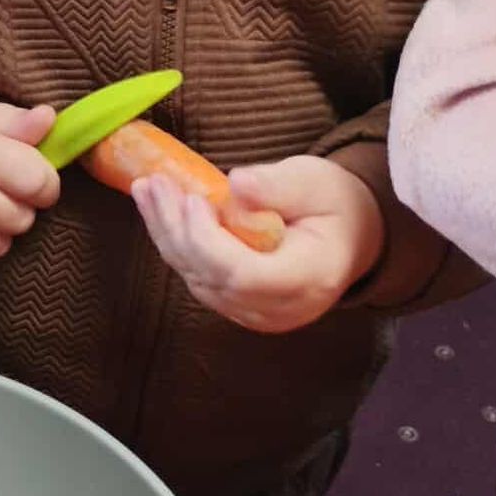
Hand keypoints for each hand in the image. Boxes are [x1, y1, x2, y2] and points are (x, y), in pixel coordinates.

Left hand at [134, 154, 384, 332]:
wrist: (349, 238)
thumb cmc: (334, 205)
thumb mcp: (314, 182)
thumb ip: (278, 185)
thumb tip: (237, 183)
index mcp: (309, 278)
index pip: (246, 274)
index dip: (209, 241)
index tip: (193, 199)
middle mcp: (281, 307)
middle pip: (213, 278)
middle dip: (176, 229)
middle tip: (152, 183)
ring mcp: (259, 314)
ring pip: (198, 280)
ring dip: (167, 234)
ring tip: (146, 189)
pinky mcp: (240, 307)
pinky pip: (200, 279)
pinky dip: (177, 244)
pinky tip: (159, 210)